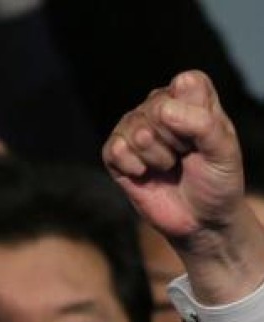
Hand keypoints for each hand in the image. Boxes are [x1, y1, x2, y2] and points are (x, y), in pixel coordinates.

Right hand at [103, 70, 263, 304]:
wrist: (200, 220)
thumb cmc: (217, 181)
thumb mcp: (224, 151)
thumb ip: (202, 123)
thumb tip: (162, 110)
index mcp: (191, 97)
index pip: (184, 85)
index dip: (194, 114)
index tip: (204, 138)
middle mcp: (159, 107)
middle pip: (157, 108)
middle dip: (175, 140)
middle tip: (185, 156)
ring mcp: (134, 129)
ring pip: (135, 129)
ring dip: (155, 156)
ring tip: (168, 166)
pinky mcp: (115, 154)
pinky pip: (114, 149)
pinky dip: (133, 167)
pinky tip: (145, 174)